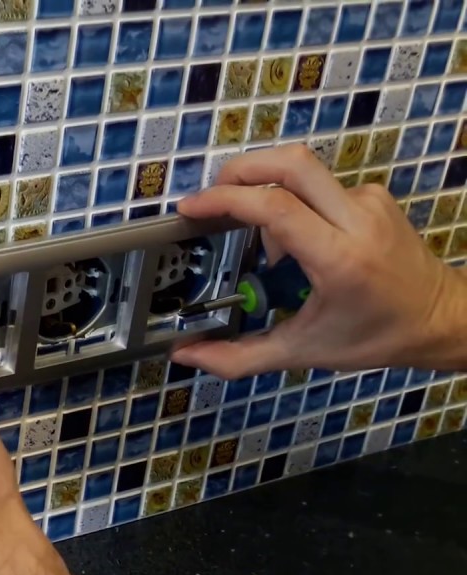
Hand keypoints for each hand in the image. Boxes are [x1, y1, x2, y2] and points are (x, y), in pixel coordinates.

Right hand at [174, 144, 466, 378]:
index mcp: (339, 259)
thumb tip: (187, 355)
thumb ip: (239, 358)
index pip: (275, 207)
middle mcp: (358, 219)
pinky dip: (291, 203)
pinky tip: (292, 240)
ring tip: (257, 234)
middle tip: (212, 195)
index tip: (192, 208)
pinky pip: (318, 186)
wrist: (443, 319)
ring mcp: (369, 200)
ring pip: (301, 171)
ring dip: (265, 190)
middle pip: (291, 163)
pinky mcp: (373, 195)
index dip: (225, 199)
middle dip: (241, 169)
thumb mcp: (304, 351)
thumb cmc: (378, 336)